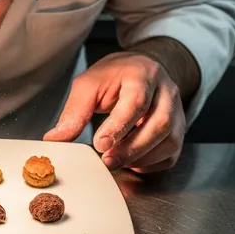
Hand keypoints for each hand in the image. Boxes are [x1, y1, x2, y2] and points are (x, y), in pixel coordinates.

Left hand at [44, 51, 185, 173]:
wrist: (141, 70)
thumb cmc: (114, 77)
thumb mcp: (89, 85)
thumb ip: (74, 111)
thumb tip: (56, 139)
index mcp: (143, 75)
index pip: (137, 100)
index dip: (119, 125)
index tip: (101, 144)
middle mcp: (166, 92)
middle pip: (159, 123)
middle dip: (132, 148)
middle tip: (107, 161)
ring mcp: (178, 111)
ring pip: (170, 141)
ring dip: (141, 157)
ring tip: (116, 162)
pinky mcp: (178, 130)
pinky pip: (171, 153)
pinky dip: (151, 163)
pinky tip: (131, 162)